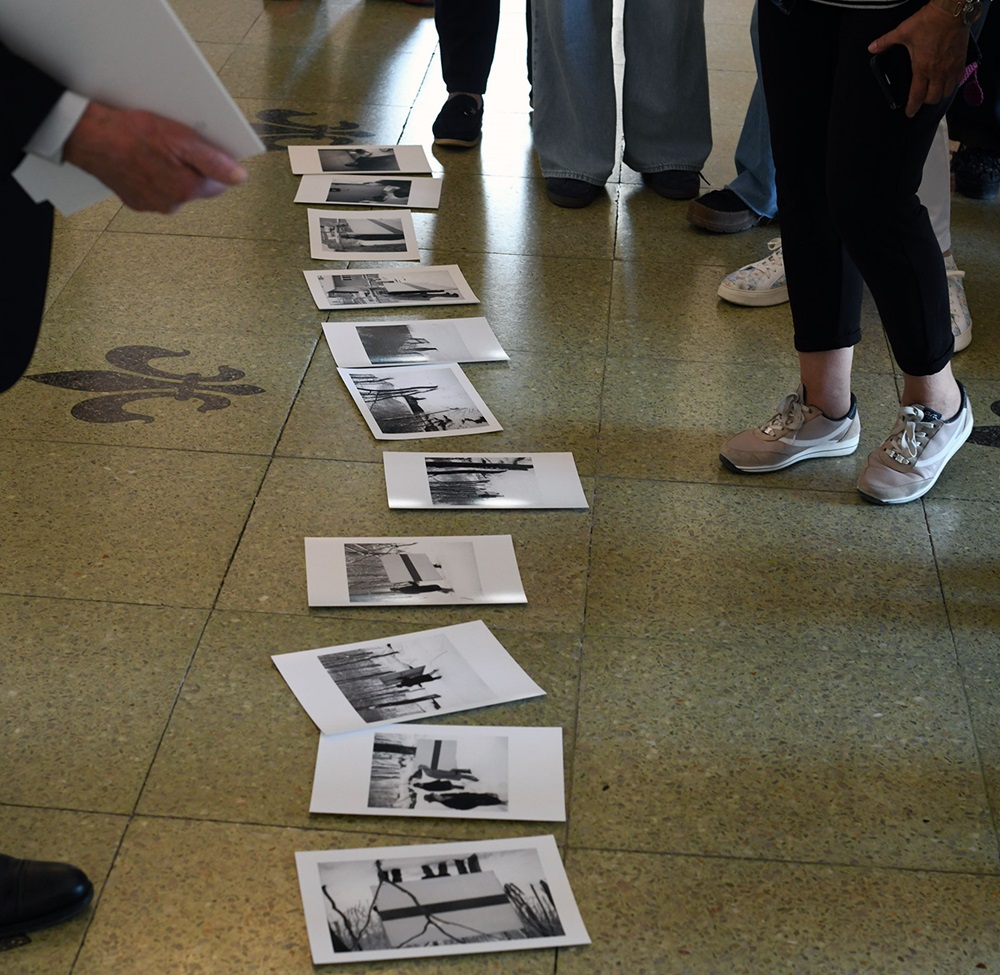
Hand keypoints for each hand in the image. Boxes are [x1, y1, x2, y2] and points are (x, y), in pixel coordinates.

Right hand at [63, 102, 247, 212]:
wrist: (88, 137)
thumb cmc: (132, 134)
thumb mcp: (181, 139)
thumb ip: (214, 162)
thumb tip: (239, 177)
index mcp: (187, 190)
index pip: (218, 184)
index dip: (212, 164)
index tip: (202, 149)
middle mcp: (171, 203)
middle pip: (195, 186)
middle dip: (190, 167)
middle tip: (173, 144)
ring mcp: (151, 204)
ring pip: (174, 187)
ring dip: (170, 170)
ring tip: (155, 149)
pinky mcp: (134, 201)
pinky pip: (154, 188)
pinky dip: (152, 175)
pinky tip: (142, 159)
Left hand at [868, 3, 969, 117]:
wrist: (952, 10)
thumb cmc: (929, 20)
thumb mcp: (903, 32)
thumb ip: (886, 42)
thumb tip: (872, 48)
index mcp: (922, 68)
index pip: (917, 96)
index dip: (912, 108)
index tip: (909, 113)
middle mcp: (938, 71)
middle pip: (933, 98)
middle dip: (925, 102)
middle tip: (920, 99)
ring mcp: (951, 67)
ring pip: (947, 91)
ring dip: (939, 94)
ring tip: (933, 92)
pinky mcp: (961, 60)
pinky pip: (958, 79)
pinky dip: (952, 84)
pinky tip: (947, 82)